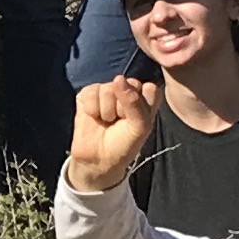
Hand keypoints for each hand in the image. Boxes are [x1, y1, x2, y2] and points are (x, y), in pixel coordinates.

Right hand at [64, 75, 157, 193]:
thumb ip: (135, 103)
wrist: (98, 159)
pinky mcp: (89, 93)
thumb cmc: (124, 144)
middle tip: (119, 122)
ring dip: (107, 111)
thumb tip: (118, 78)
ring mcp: (107, 90)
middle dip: (123, 108)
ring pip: (108, 89)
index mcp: (145, 97)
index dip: (141, 107)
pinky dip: (92, 109)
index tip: (136, 123)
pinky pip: (92, 92)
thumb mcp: (139, 127)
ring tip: (106, 121)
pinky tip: (94, 117)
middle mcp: (127, 90)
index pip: (149, 89)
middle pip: (128, 85)